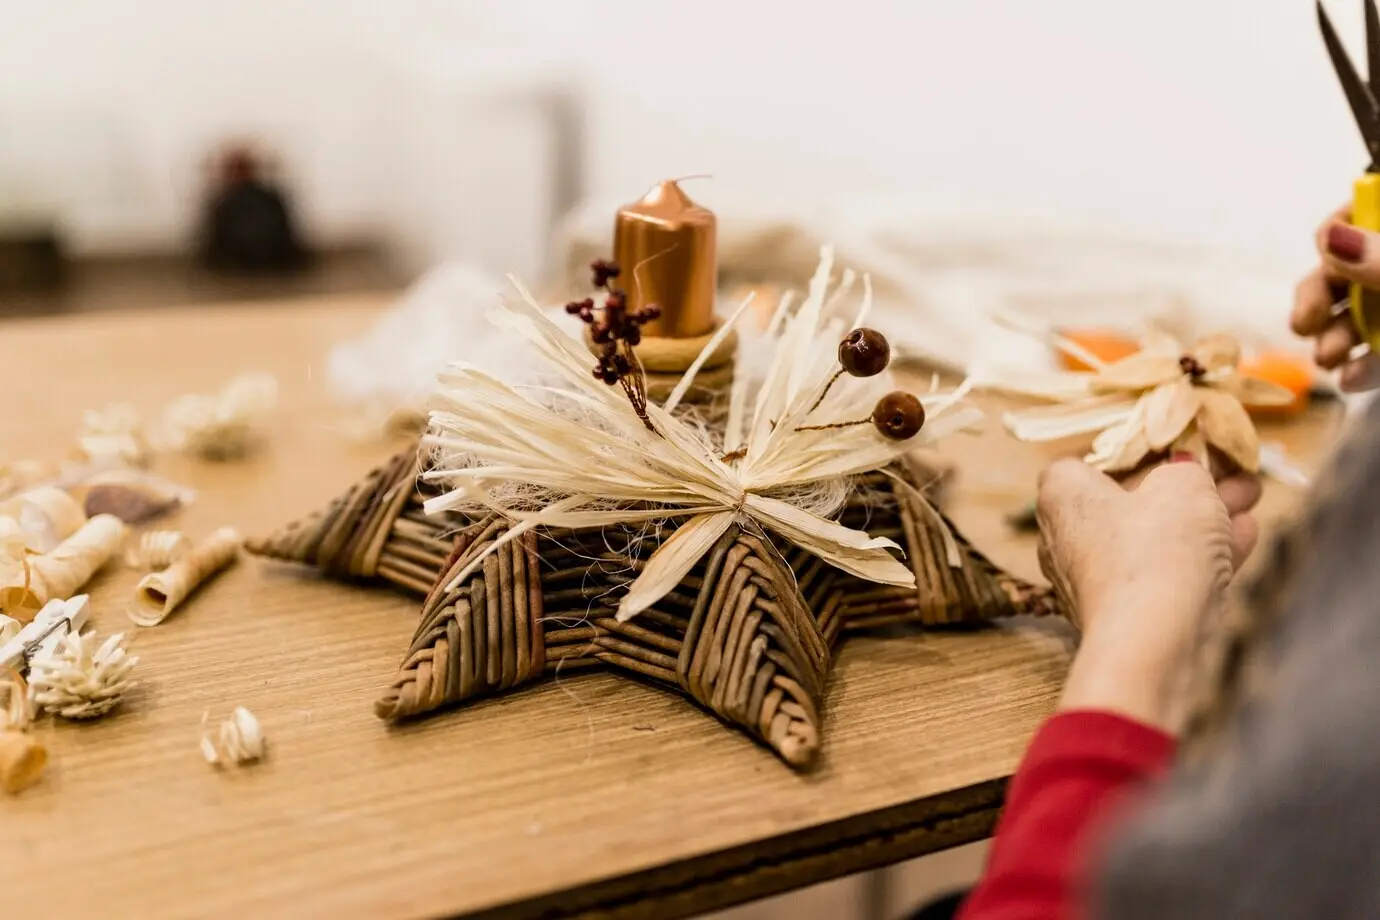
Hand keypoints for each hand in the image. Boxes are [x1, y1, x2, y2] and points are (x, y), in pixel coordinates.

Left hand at [1036, 456, 1260, 733]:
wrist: (1153, 640)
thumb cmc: (1156, 545)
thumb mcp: (1183, 486)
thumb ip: (1186, 471)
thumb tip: (1183, 474)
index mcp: (1061, 497)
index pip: (1079, 462)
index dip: (1124, 451)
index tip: (1166, 447)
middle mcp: (1066, 539)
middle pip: (1127, 501)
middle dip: (1183, 485)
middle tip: (1228, 471)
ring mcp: (1093, 581)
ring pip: (1153, 538)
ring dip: (1203, 519)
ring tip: (1249, 498)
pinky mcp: (1123, 615)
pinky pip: (1163, 574)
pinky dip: (1201, 555)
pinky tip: (1246, 536)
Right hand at [1292, 205, 1379, 390]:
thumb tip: (1330, 236)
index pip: (1359, 215)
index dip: (1336, 233)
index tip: (1324, 252)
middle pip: (1345, 271)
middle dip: (1318, 298)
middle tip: (1303, 324)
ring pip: (1357, 314)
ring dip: (1332, 337)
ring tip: (1326, 360)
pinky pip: (1379, 351)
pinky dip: (1362, 367)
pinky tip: (1350, 380)